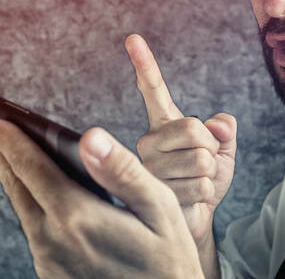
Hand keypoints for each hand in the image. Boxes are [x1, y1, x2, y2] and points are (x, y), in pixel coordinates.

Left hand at [0, 120, 203, 278]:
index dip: (15, 140)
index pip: (34, 168)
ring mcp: (50, 260)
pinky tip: (38, 192)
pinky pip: (32, 229)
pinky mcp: (53, 271)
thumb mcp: (159, 207)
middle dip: (6, 154)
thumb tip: (90, 138)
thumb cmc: (169, 254)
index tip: (3, 118)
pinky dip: (29, 203)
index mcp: (78, 218)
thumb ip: (123, 171)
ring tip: (13, 155)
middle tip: (1, 129)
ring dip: (16, 178)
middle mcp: (54, 240)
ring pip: (22, 208)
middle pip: (18, 186)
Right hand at [125, 34, 236, 245]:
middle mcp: (149, 142)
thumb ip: (224, 131)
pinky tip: (191, 198)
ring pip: (201, 161)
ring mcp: (148, 168)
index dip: (145, 65)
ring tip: (194, 183)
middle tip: (203, 163)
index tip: (133, 39)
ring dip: (209, 175)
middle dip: (212, 148)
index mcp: (164, 127)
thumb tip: (219, 122)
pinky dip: (207, 194)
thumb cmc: (205, 180)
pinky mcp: (153, 193)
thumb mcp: (223, 151)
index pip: (154, 92)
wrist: (196, 216)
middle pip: (194, 129)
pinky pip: (200, 186)